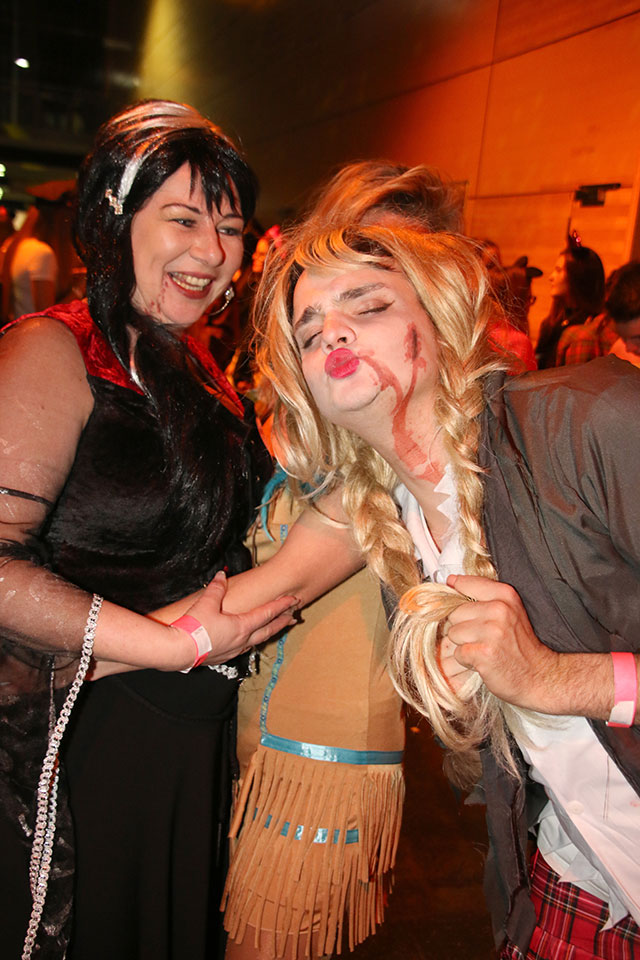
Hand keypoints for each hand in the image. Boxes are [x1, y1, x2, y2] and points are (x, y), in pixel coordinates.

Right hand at [184, 570, 298, 666]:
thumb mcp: (206, 603)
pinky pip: (243, 648)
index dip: (281, 606)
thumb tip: (221, 576)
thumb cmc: (194, 629)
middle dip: (282, 622)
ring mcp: (233, 650)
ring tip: (274, 629)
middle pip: (268, 630)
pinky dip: (251, 642)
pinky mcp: (223, 657)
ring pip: (257, 641)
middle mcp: (241, 640)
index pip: (267, 613)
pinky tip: (248, 641)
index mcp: (241, 626)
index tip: (293, 601)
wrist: (179, 651)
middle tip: (293, 618)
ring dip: (268, 633)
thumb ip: (216, 588)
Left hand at [442, 574, 560, 710]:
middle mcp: (499, 609)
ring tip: (483, 649)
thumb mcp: (510, 611)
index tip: (465, 608)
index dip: (457, 596)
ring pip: (453, 632)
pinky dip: (466, 660)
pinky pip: (457, 652)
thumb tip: (450, 581)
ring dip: (463, 644)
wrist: (540, 676)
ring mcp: (492, 631)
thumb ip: (484, 596)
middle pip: (455, 612)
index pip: (465, 583)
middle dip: (462, 627)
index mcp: (505, 595)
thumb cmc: (522, 647)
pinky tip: (483, 661)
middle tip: (482, 638)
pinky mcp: (484, 652)